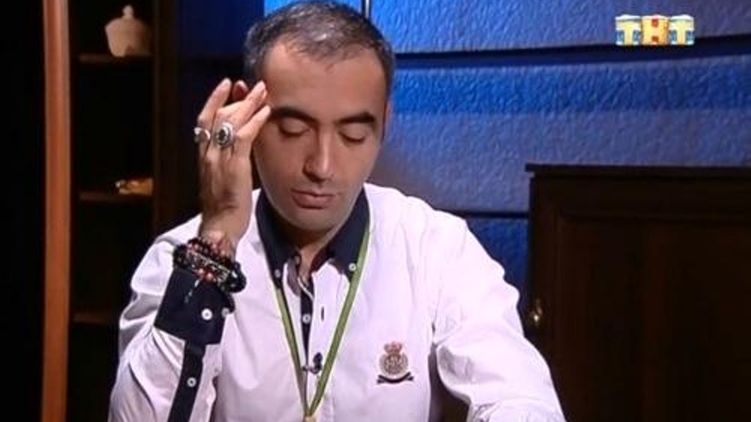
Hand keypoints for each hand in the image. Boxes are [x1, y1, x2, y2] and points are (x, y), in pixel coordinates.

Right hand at [195, 78, 269, 255]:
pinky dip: (255, 121)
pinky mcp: (234, 167)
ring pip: (231, 122)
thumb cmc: (224, 210)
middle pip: (218, 116)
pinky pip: (244, 137)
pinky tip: (266, 111)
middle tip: (251, 84)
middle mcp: (208, 154)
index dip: (215, 100)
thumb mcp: (222, 180)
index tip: (227, 85)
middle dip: (235, 97)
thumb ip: (226, 162)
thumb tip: (237, 149)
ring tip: (263, 90)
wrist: (219, 228)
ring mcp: (219, 160)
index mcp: (204, 157)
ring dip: (248, 103)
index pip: (205, 120)